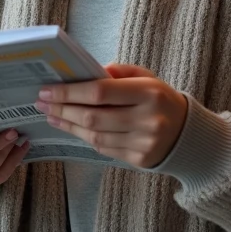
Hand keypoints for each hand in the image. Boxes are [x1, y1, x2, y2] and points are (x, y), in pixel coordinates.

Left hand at [34, 64, 187, 168]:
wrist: (188, 133)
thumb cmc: (159, 98)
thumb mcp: (145, 76)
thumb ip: (117, 72)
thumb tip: (84, 74)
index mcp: (149, 92)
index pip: (100, 92)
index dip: (70, 92)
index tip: (48, 89)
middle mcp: (148, 119)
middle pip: (93, 117)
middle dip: (62, 109)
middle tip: (41, 102)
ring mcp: (144, 143)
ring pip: (95, 136)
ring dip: (68, 125)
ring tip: (51, 115)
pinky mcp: (140, 160)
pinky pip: (104, 149)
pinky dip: (83, 137)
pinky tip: (70, 127)